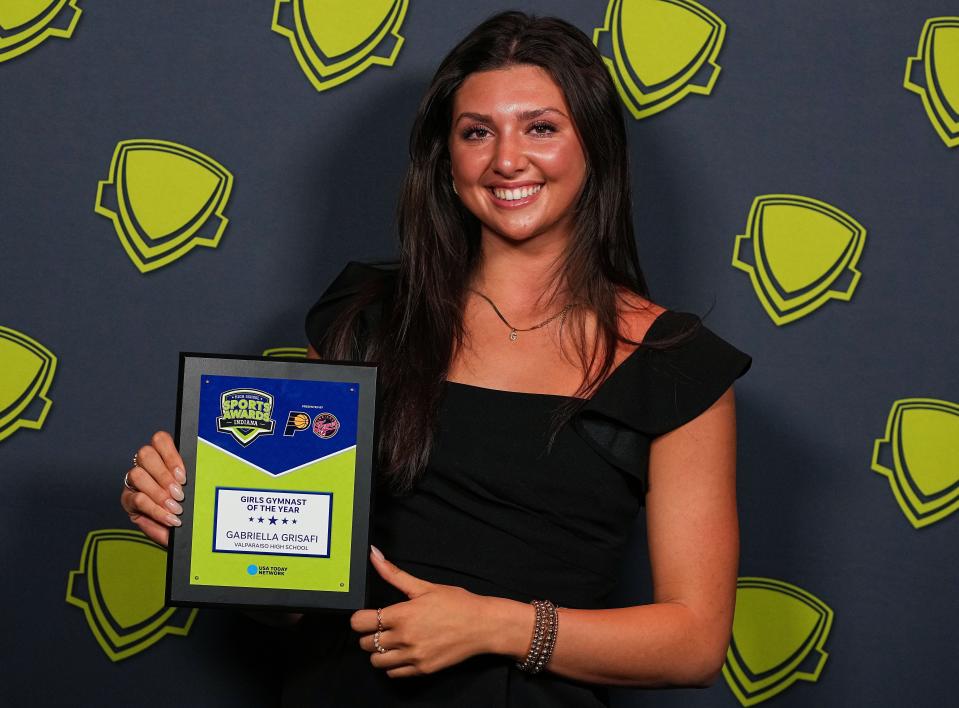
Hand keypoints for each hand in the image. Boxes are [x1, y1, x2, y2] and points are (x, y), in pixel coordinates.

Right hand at [119, 430, 186, 546]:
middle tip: (179, 493)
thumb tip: (193, 478)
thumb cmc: (187, 507)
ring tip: (175, 507)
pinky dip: (156, 510)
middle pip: (146, 454)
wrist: (179, 530)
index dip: (171, 455)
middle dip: (164, 475)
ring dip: (158, 493)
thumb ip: (191, 481)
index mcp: (162, 458)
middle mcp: (145, 466)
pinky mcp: (128, 500)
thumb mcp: (192, 491)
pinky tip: (169, 518)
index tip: (183, 476)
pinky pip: (137, 499)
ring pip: (137, 474)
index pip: (160, 440)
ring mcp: (134, 482)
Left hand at [351, 546, 497, 677]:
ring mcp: (413, 656)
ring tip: (392, 641)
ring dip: (378, 651)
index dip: (360, 618)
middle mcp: (404, 638)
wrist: (483, 625)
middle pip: (364, 643)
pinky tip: (403, 652)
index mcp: (402, 615)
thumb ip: (394, 574)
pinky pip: (393, 673)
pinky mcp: (421, 669)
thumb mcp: (424, 586)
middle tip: (382, 627)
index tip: (368, 616)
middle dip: (369, 634)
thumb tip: (374, 555)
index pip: (360, 622)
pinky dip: (393, 665)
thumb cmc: (457, 604)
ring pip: (376, 661)